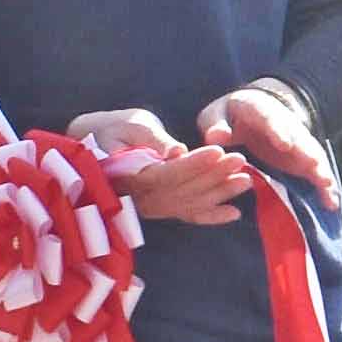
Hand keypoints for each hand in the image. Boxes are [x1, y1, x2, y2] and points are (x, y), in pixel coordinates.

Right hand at [66, 105, 256, 226]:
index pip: (166, 174)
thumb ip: (153, 139)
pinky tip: (235, 214)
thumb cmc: (112, 129)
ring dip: (219, 194)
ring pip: (188, 204)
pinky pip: (186, 216)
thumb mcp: (130, 125)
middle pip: (182, 190)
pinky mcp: (159, 208)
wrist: (94, 146)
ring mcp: (150, 207)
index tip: (218, 151)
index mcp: (128, 175)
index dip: (193, 164)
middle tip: (240, 160)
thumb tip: (178, 152)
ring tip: (247, 180)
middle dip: (214, 176)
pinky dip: (211, 216)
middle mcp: (139, 198)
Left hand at [199, 77, 329, 185]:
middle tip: (313, 164)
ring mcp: (297, 141)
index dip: (279, 131)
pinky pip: (316, 172)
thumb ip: (215, 124)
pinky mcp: (302, 158)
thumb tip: (218, 138)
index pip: (271, 120)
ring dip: (319, 170)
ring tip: (326, 185)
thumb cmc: (229, 115)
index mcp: (260, 110)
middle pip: (298, 138)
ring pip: (311, 154)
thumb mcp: (216, 113)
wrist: (254, 109)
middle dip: (305, 151)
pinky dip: (324, 186)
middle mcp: (285, 124)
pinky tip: (330, 203)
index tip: (284, 144)